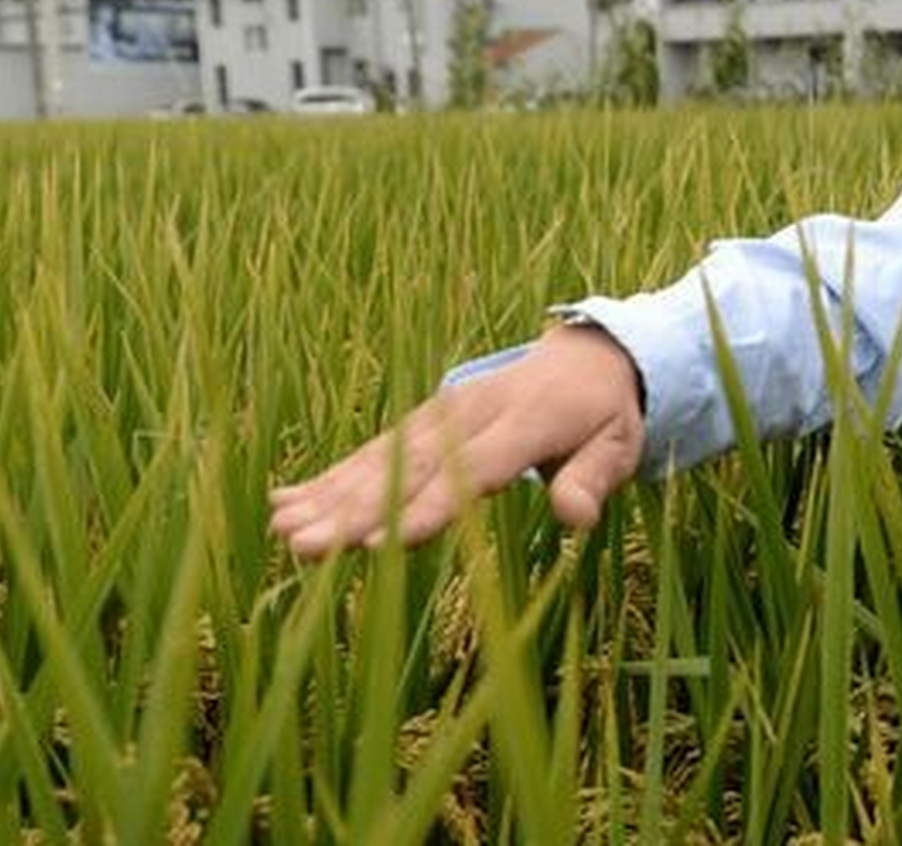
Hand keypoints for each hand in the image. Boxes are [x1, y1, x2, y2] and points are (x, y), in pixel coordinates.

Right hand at [268, 323, 645, 556]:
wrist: (591, 356)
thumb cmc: (606, 414)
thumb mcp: (620, 444)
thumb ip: (593, 478)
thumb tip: (575, 517)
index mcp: (527, 420)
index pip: (471, 471)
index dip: (426, 508)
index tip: (377, 542)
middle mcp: (472, 412)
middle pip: (410, 468)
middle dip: (353, 510)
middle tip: (303, 546)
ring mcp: (442, 413)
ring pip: (381, 458)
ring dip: (329, 494)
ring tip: (282, 530)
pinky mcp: (425, 419)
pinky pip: (375, 450)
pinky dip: (331, 475)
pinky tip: (286, 502)